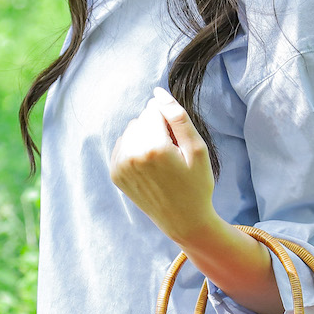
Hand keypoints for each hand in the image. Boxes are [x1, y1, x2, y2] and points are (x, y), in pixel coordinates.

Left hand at [109, 88, 216, 242]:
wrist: (183, 220)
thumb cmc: (196, 184)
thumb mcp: (197, 149)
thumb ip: (177, 117)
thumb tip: (157, 93)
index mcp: (153, 148)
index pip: (153, 110)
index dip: (170, 122)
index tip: (178, 144)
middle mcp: (131, 156)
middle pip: (141, 119)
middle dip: (157, 129)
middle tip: (172, 155)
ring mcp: (120, 166)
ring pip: (131, 131)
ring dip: (145, 138)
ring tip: (161, 161)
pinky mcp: (115, 174)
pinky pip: (123, 145)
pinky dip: (135, 149)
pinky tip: (149, 166)